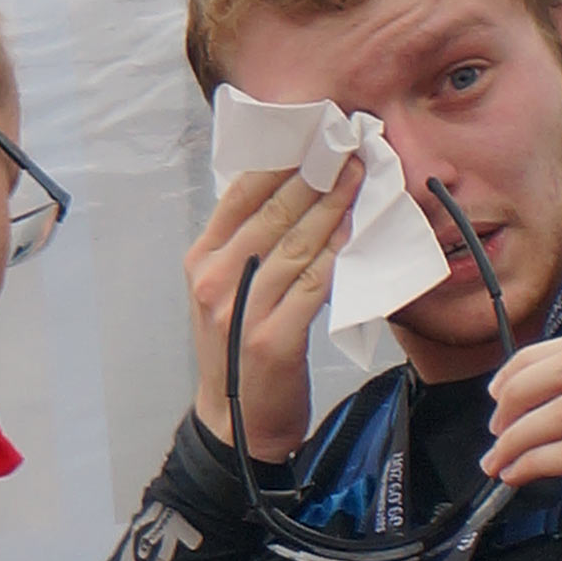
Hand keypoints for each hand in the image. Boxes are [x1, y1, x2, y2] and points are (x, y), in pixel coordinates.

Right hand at [185, 157, 362, 460]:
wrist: (235, 429)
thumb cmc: (238, 354)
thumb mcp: (228, 294)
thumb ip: (248, 248)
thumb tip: (290, 195)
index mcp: (202, 261)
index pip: (240, 193)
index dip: (280, 159)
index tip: (313, 131)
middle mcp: (216, 280)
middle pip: (271, 212)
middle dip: (314, 173)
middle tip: (348, 144)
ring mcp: (242, 309)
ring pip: (295, 243)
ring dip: (332, 206)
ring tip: (358, 177)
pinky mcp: (273, 338)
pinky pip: (311, 285)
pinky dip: (334, 255)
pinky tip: (353, 233)